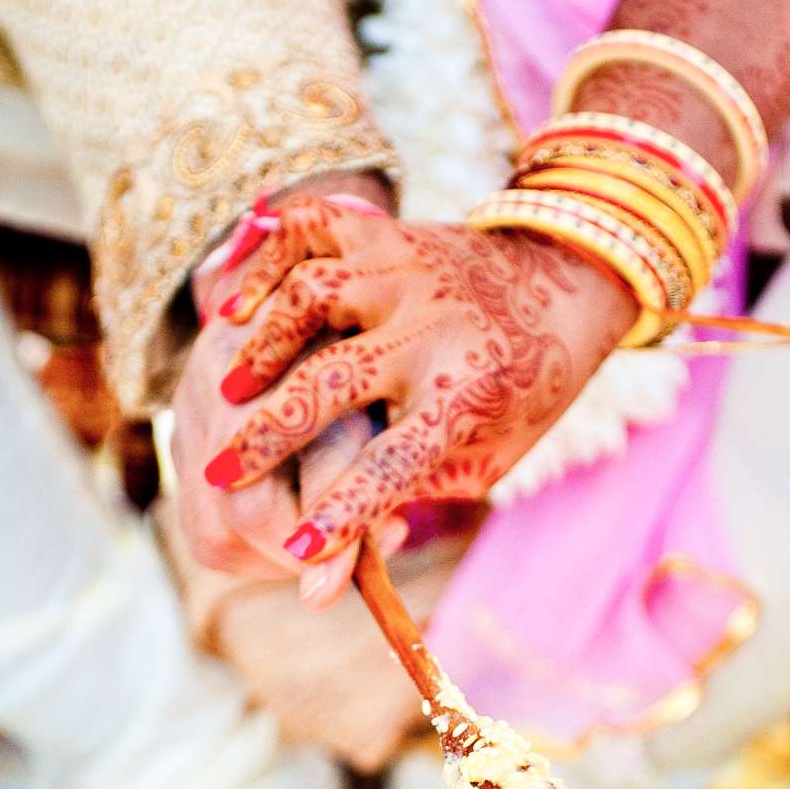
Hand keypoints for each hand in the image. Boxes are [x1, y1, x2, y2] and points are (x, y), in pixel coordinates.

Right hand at [181, 200, 633, 592]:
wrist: (567, 279)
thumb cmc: (519, 391)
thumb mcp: (487, 457)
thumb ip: (409, 495)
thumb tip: (320, 559)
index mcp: (469, 394)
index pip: (395, 464)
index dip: (343, 513)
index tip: (295, 554)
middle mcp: (434, 325)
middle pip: (334, 383)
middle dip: (270, 437)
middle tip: (223, 477)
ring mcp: (404, 268)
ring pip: (311, 299)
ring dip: (259, 351)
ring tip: (228, 396)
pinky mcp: (383, 229)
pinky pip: (308, 233)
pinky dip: (265, 268)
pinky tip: (233, 310)